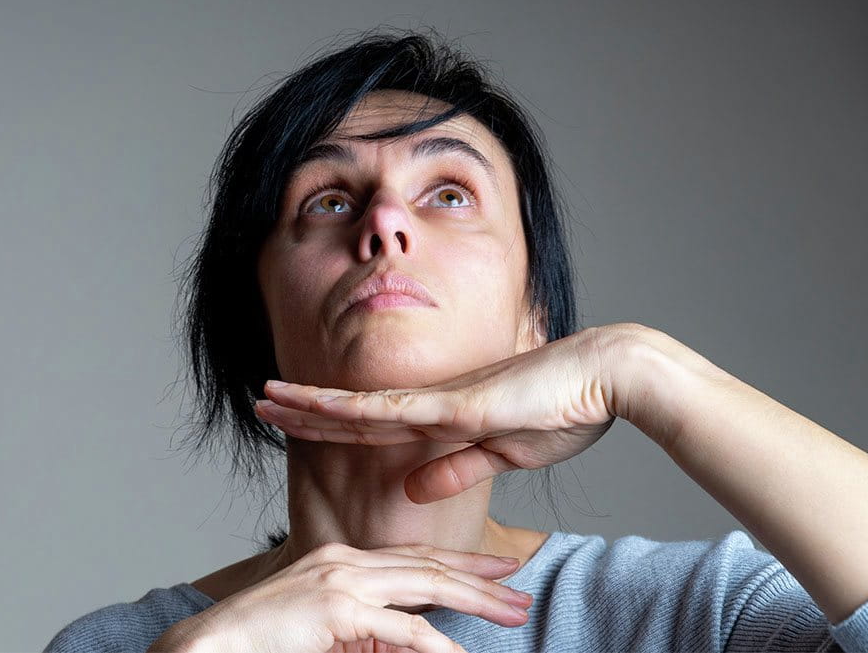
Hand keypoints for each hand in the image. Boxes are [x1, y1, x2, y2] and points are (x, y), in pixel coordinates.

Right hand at [146, 542, 535, 652]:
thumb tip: (411, 641)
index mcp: (344, 561)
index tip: (497, 566)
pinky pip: (403, 630)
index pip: (414, 557)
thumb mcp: (327, 628)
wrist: (213, 644)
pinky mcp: (338, 608)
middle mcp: (348, 561)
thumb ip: (367, 628)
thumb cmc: (265, 640)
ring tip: (513, 613)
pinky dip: (438, 645)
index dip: (459, 561)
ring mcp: (342, 580)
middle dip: (481, 576)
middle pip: (429, 565)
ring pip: (427, 586)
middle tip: (521, 585)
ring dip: (476, 600)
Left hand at [256, 325, 632, 503]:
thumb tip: (412, 490)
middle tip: (259, 402)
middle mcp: (433, 404)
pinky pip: (395, 411)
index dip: (331, 423)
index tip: (294, 419)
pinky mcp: (459, 404)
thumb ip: (457, 469)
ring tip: (267, 399)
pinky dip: (352, 411)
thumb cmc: (565, 408)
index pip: (374, 424)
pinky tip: (319, 410)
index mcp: (444, 416)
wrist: (607, 377)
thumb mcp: (503, 453)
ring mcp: (442, 401)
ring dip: (311, 405)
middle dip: (304, 410)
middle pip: (354, 412)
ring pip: (361, 406)